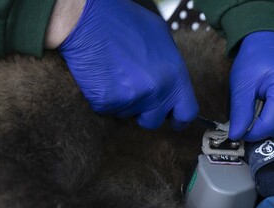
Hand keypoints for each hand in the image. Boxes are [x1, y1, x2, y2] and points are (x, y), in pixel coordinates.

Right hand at [52, 0, 197, 129]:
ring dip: (123, 103)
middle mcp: (158, 92)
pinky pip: (107, 111)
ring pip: (128, 115)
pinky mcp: (108, 103)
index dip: (179, 119)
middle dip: (145, 113)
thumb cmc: (124, 22)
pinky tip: (102, 78)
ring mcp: (133, 100)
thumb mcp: (161, 37)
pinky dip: (103, 99)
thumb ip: (171, 66)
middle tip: (134, 93)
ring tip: (115, 75)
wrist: (87, 20)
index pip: (187, 112)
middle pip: (154, 121)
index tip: (173, 121)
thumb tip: (172, 83)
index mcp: (175, 76)